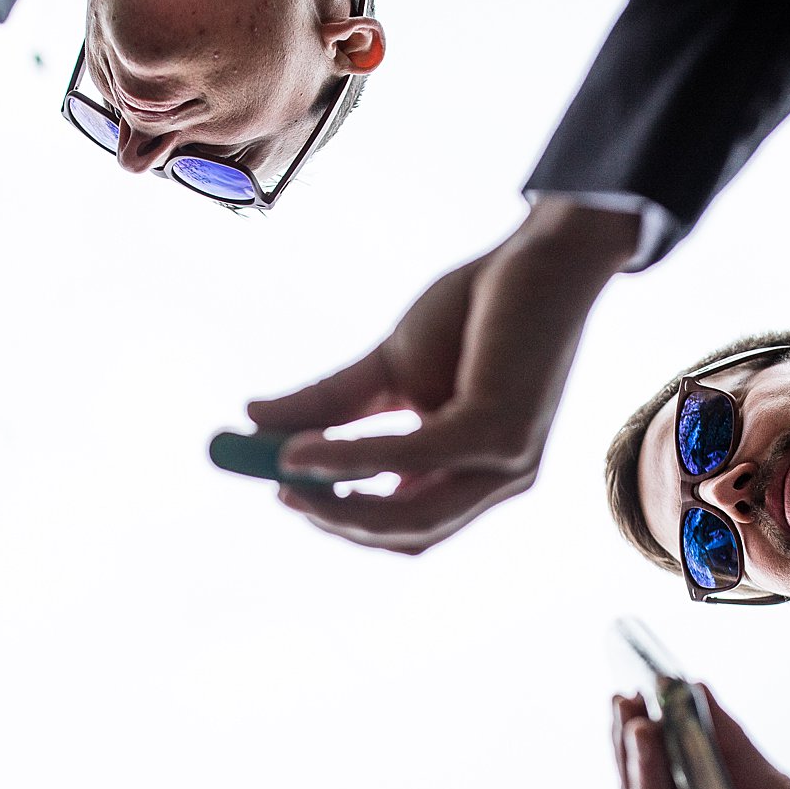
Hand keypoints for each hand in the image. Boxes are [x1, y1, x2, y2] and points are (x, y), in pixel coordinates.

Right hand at [249, 197, 640, 554]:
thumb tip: (250, 421)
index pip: (407, 525)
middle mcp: (497, 481)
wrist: (538, 254)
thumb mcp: (388, 367)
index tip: (286, 493)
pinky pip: (410, 458)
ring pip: (410, 513)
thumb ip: (329, 403)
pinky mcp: (500, 433)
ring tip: (284, 469)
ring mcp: (504, 463)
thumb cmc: (476, 309)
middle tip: (278, 493)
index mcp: (474, 473)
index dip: (345, 520)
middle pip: (406, 534)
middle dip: (337, 521)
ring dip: (340, 502)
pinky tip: (307, 448)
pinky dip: (353, 459)